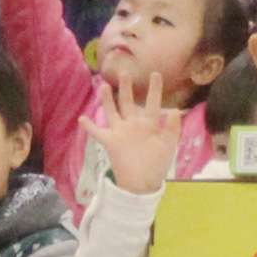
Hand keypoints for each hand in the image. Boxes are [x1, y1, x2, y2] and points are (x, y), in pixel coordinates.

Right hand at [96, 64, 182, 195]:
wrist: (142, 184)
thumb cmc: (157, 165)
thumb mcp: (168, 146)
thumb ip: (172, 128)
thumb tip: (175, 110)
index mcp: (148, 125)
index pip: (152, 103)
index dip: (154, 89)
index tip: (156, 74)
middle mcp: (133, 125)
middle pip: (128, 102)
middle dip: (126, 88)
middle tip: (125, 72)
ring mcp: (120, 133)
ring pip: (112, 112)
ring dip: (107, 100)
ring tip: (103, 85)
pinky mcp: (110, 142)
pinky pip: (97, 133)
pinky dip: (90, 126)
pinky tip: (82, 118)